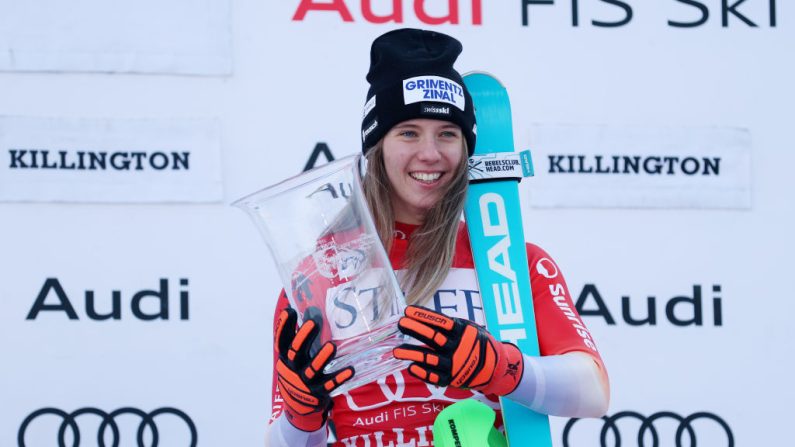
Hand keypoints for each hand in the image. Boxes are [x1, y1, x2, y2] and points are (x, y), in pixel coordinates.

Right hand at [275, 307, 354, 431]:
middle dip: (303, 337)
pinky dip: (340, 377)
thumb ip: (298, 338)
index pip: (282, 341)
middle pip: (296, 352)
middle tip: (313, 321)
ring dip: (322, 357)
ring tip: (332, 345)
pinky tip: (351, 369)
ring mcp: (306, 382)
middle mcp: (293, 369)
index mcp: (286, 359)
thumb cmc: (297, 373)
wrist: (297, 407)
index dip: (284, 327)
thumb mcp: (293, 358)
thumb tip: (307, 308)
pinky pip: (330, 384)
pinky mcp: (319, 391)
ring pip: (313, 369)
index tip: (290, 310)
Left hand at [393, 305, 522, 395]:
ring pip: (429, 358)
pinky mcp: (451, 380)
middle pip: (433, 338)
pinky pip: (433, 377)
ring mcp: (454, 365)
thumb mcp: (470, 329)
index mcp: (462, 332)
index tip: (407, 311)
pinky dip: (421, 373)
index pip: (440, 322)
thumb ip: (452, 325)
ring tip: (396, 351)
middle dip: (415, 330)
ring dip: (411, 354)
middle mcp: (457, 348)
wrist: (497, 368)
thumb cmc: (479, 344)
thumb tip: (426, 318)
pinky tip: (410, 367)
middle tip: (400, 324)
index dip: (423, 316)